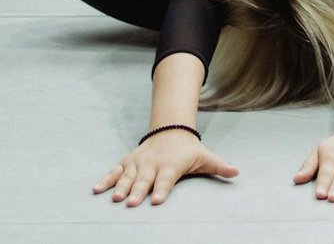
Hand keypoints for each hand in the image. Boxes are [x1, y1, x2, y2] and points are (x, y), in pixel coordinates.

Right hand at [93, 130, 238, 205]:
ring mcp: (138, 162)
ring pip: (128, 175)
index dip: (162, 189)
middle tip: (131, 203)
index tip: (158, 200)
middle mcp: (153, 164)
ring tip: (115, 198)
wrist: (171, 131)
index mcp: (171, 166)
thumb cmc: (189, 150)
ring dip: (120, 186)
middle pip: (145, 180)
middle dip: (138, 191)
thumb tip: (237, 172)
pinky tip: (96, 190)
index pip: (166, 180)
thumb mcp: (205, 156)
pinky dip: (105, 179)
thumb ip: (219, 166)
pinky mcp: (127, 161)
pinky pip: (114, 171)